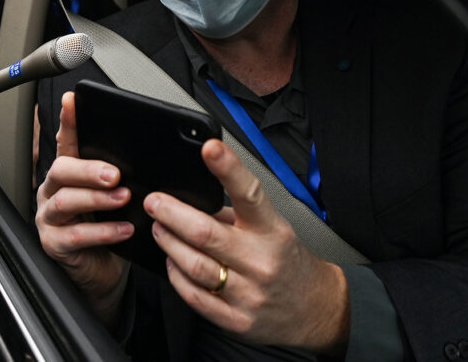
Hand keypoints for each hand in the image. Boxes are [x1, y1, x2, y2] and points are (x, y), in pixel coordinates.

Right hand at [35, 91, 132, 324]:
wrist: (102, 272)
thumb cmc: (110, 229)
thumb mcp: (116, 197)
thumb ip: (121, 177)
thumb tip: (150, 158)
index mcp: (69, 174)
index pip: (67, 141)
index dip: (69, 121)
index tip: (73, 101)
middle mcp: (53, 191)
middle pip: (61, 170)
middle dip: (88, 169)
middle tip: (115, 173)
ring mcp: (50, 218)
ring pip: (66, 201)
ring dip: (97, 199)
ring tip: (124, 198)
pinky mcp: (54, 244)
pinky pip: (75, 236)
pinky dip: (102, 232)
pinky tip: (123, 229)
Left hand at [143, 139, 348, 353]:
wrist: (314, 309)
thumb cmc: (286, 261)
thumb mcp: (271, 229)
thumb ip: (235, 215)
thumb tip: (191, 199)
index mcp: (272, 230)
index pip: (249, 194)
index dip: (228, 169)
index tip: (209, 148)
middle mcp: (261, 261)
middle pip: (205, 233)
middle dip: (171, 213)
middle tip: (153, 202)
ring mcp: (248, 293)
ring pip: (194, 265)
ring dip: (168, 243)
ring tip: (159, 229)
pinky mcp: (236, 320)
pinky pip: (194, 296)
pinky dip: (176, 275)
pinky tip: (172, 262)